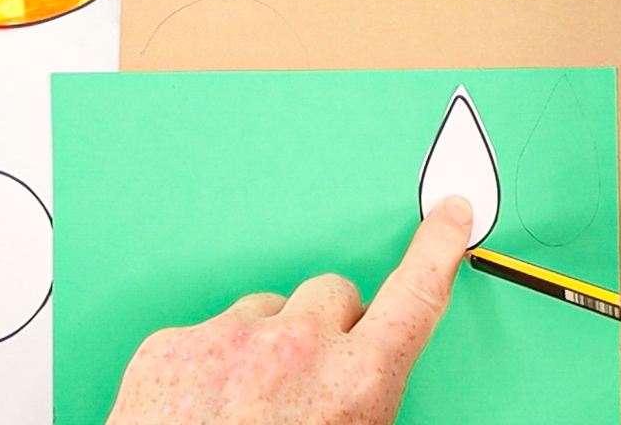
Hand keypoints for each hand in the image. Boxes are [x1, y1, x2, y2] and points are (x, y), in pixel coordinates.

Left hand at [105, 195, 472, 424]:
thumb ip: (368, 399)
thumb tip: (366, 383)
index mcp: (354, 384)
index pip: (414, 297)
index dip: (437, 249)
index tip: (449, 214)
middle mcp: (296, 348)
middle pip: (331, 294)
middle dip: (327, 327)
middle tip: (307, 382)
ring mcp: (228, 339)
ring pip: (266, 310)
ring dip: (265, 345)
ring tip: (246, 407)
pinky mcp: (171, 345)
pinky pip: (209, 332)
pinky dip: (209, 364)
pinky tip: (201, 410)